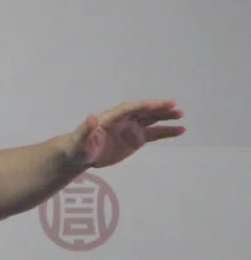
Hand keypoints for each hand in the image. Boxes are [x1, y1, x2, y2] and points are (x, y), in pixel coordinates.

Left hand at [66, 99, 184, 168]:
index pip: (130, 108)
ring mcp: (131, 128)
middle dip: (158, 108)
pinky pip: (154, 134)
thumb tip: (90, 117)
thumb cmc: (77, 147)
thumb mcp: (80, 140)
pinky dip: (167, 132)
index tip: (160, 104)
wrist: (80, 155)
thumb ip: (85, 129)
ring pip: (151, 120)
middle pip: (143, 111)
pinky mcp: (136, 139)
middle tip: (175, 106)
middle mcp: (123, 120)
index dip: (144, 105)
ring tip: (181, 115)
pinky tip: (180, 130)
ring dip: (165, 117)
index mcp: (111, 117)